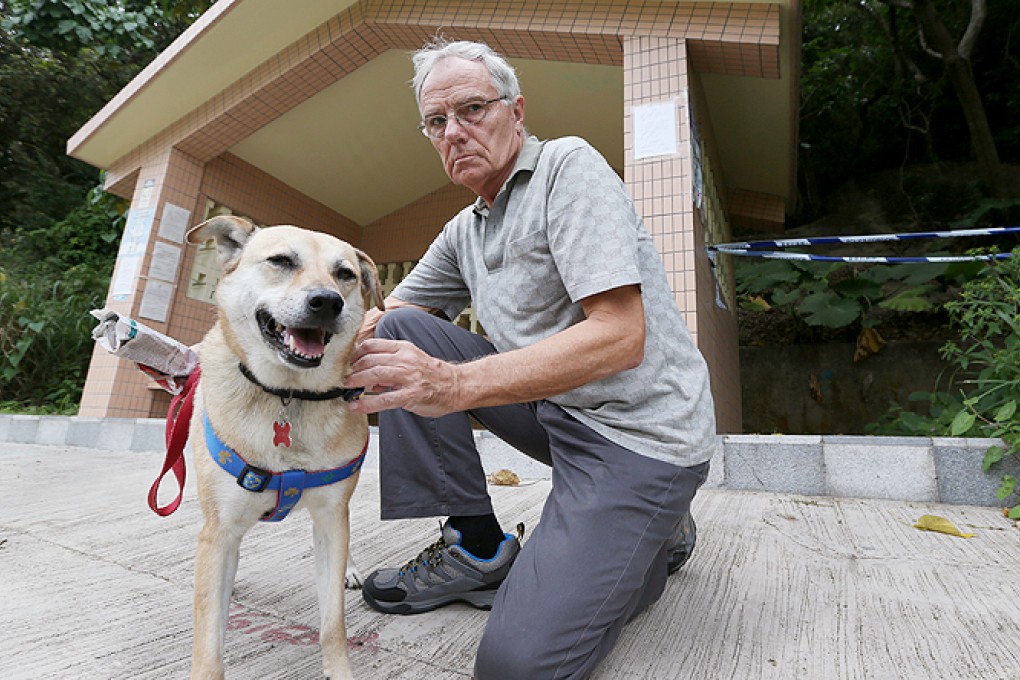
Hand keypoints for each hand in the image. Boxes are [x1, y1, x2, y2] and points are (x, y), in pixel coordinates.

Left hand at [344, 338, 461, 416]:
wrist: (457, 385)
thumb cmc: (433, 375)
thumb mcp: (411, 360)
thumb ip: (389, 364)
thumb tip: (367, 375)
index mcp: (403, 348)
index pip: (372, 345)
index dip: (355, 354)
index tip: (346, 363)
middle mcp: (405, 359)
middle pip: (369, 359)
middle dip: (352, 369)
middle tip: (342, 378)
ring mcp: (409, 376)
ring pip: (374, 374)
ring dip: (356, 382)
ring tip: (346, 389)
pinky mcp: (412, 394)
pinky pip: (384, 399)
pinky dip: (367, 403)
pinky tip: (357, 406)